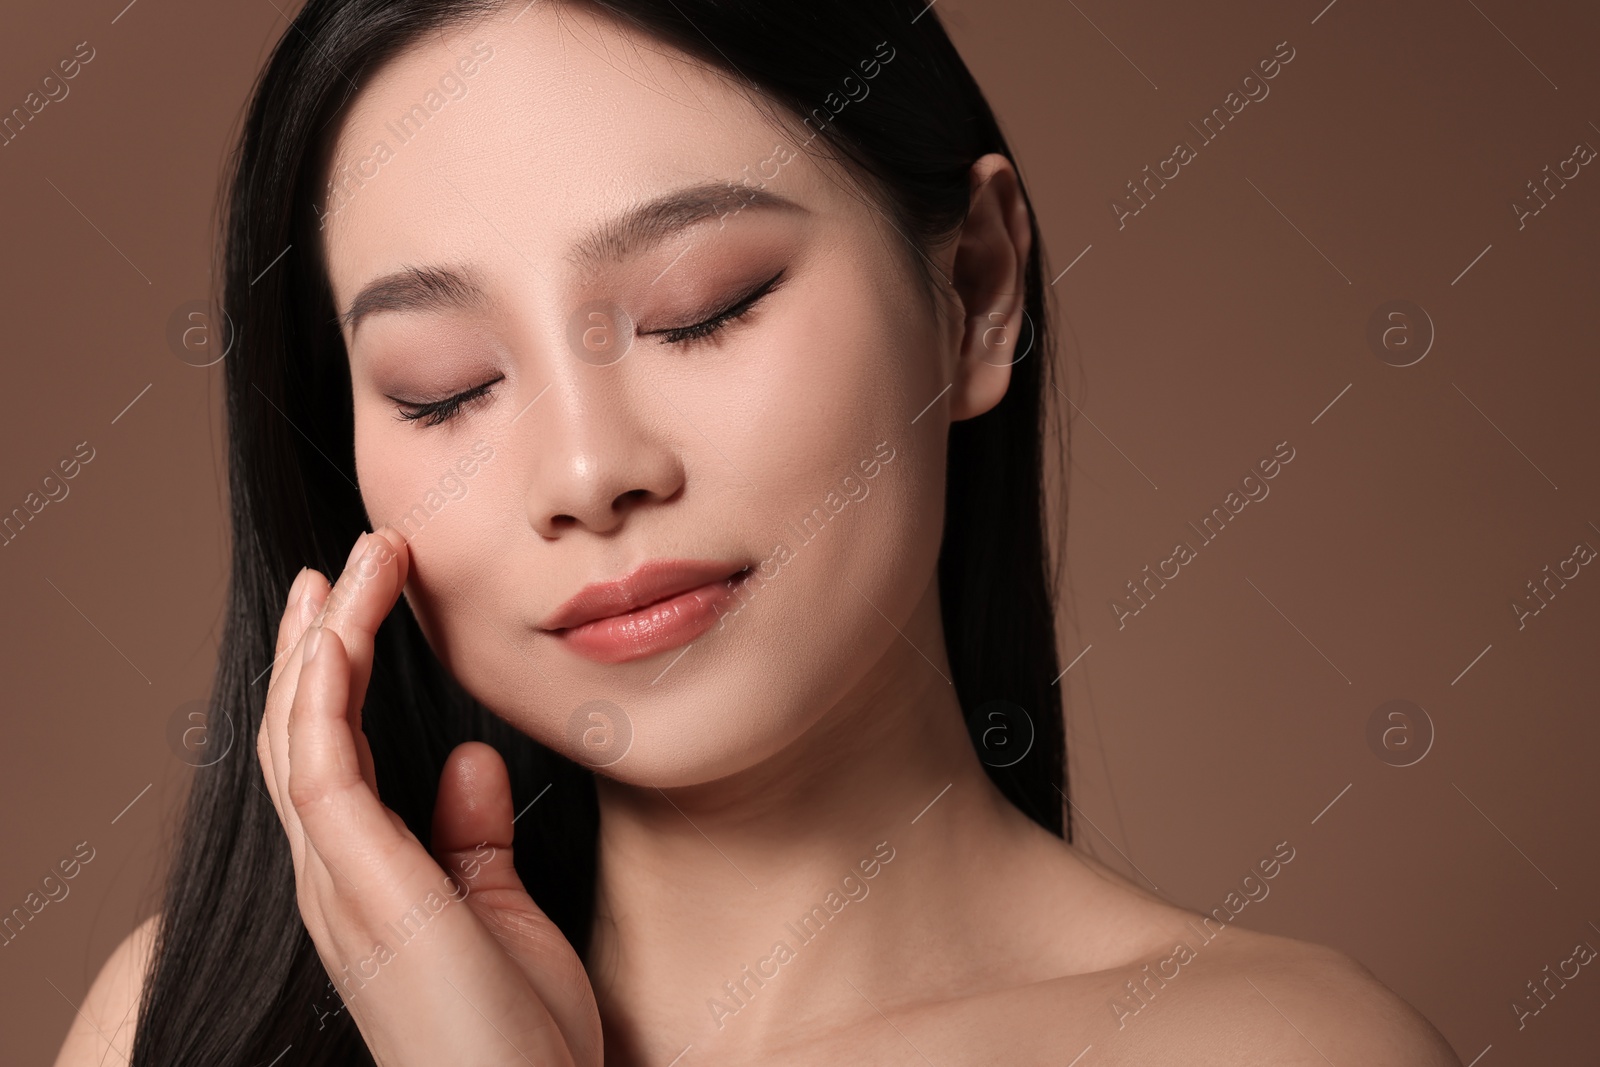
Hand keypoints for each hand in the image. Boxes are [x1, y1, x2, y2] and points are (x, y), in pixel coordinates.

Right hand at [257, 528, 602, 1065]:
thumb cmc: (518, 1036)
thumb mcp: (501, 913)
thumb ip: (474, 838)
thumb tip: (473, 761)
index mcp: (367, 878)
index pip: (331, 753)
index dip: (333, 673)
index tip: (358, 599)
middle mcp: (336, 876)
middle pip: (299, 732)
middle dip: (317, 639)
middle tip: (345, 561)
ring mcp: (339, 885)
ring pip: (298, 737)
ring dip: (320, 643)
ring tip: (348, 567)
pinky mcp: (361, 890)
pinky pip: (321, 773)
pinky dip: (320, 698)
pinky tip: (336, 636)